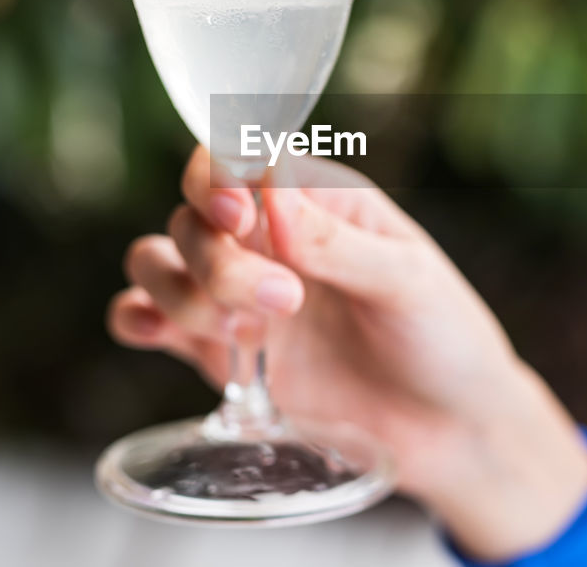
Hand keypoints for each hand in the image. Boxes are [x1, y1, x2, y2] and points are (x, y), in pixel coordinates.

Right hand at [108, 147, 586, 559]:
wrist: (448, 430)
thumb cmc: (443, 337)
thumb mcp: (409, 282)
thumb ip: (338, 243)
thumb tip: (271, 193)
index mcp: (316, 198)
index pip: (240, 157)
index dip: (219, 177)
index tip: (236, 214)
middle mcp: (267, 237)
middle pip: (194, 216)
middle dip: (219, 261)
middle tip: (285, 303)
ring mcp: (237, 294)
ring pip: (158, 260)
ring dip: (182, 292)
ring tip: (246, 336)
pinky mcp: (218, 351)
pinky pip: (146, 318)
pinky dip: (138, 318)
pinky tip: (159, 334)